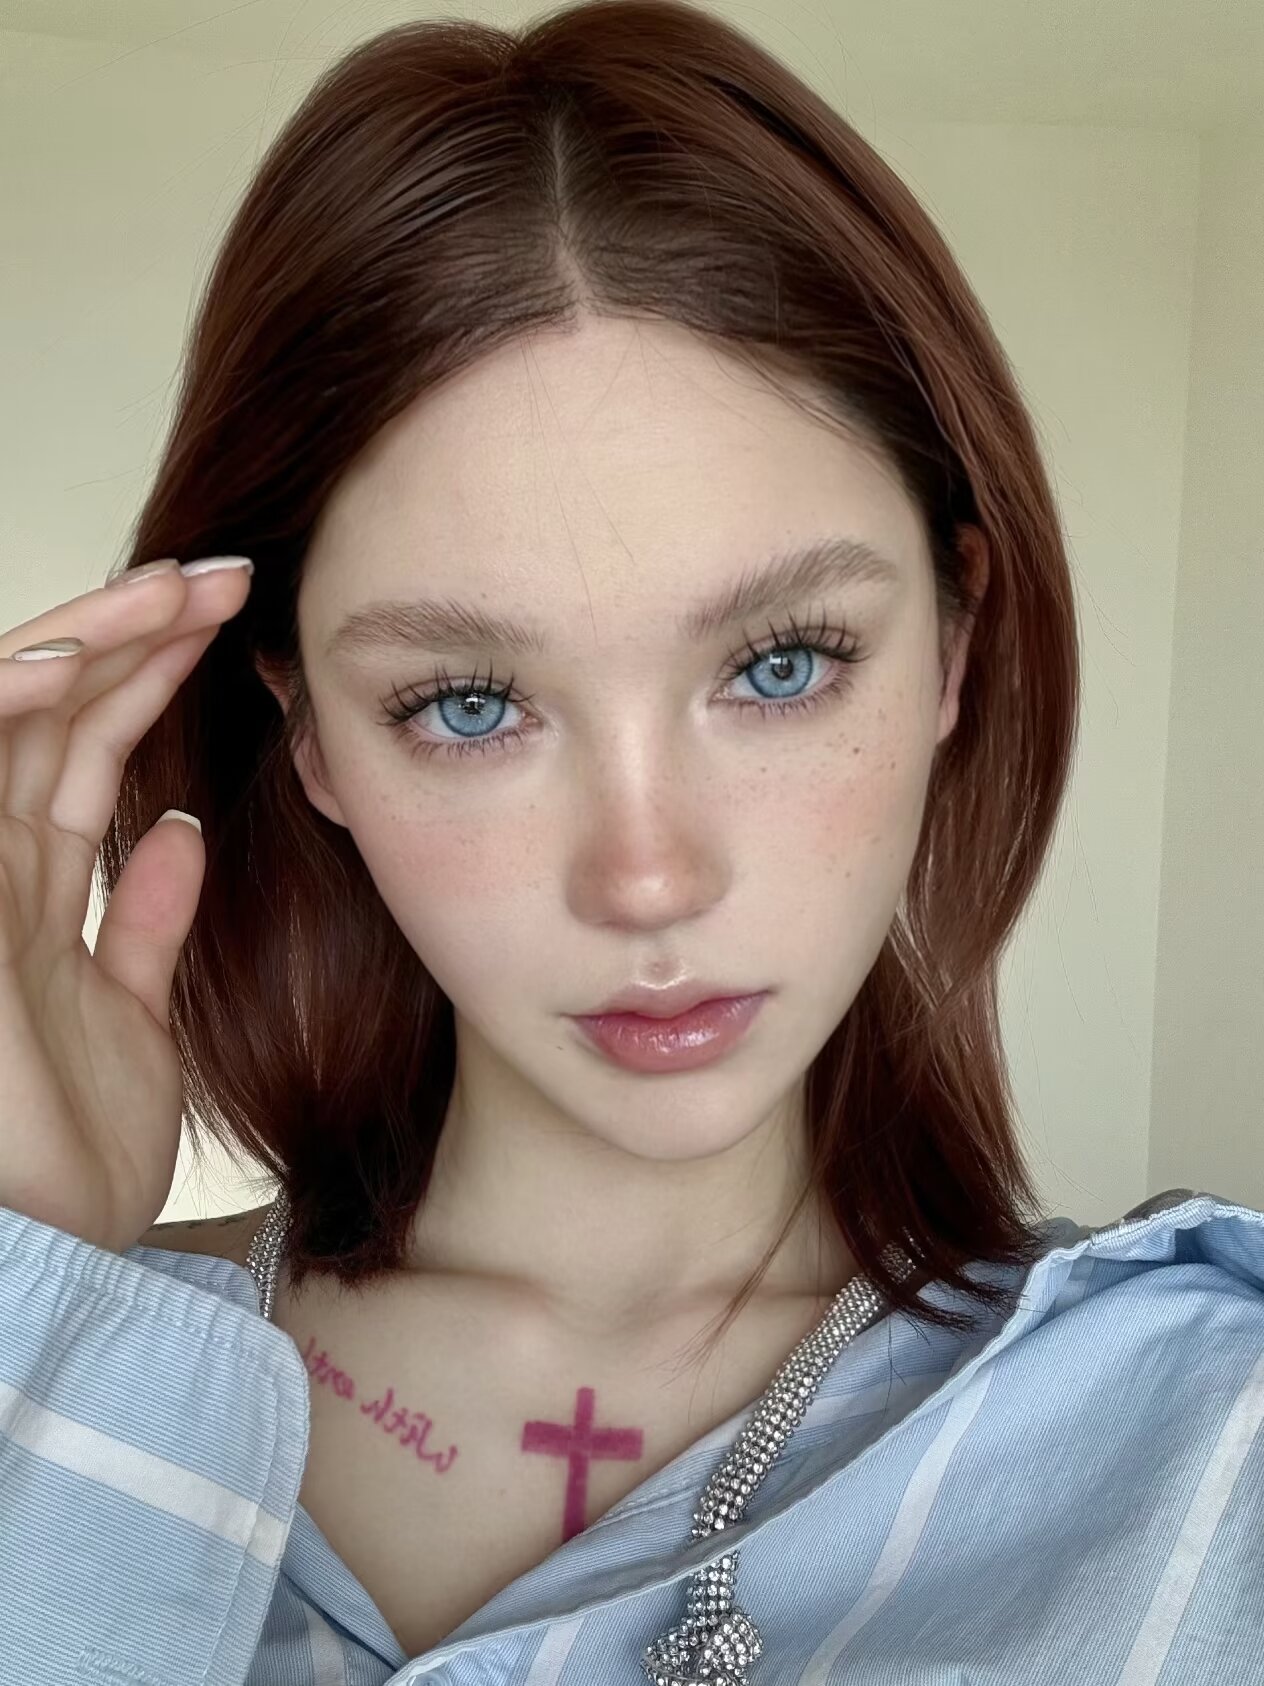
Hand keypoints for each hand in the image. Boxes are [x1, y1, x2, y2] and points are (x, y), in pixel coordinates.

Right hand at [0, 556, 252, 1251]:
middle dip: (135, 640)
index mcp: (35, 894)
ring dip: (85, 651)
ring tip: (169, 592)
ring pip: (12, 729)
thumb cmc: (75, 1154)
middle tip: (226, 577)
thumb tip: (186, 825)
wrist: (48, 1260)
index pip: (88, 750)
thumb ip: (148, 921)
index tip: (232, 620)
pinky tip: (61, 667)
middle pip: (56, 719)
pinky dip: (3, 719)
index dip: (150, 676)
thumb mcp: (136, 1018)